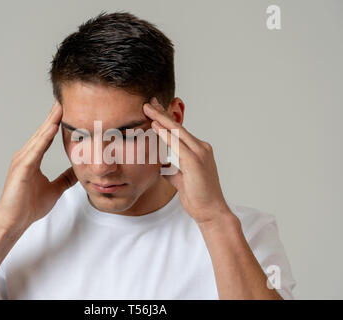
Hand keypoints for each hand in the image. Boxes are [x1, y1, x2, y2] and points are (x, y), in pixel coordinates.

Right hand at [0, 101, 76, 230]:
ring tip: (62, 106)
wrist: (13, 221)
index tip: (69, 108)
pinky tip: (52, 128)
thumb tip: (77, 171)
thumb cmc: (28, 206)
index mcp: (33, 158)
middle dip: (55, 115)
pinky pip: (35, 151)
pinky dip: (43, 138)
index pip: (48, 135)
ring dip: (51, 121)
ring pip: (40, 137)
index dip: (58, 122)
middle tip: (66, 98)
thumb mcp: (54, 189)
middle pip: (43, 131)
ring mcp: (23, 160)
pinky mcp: (22, 168)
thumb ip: (64, 179)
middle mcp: (27, 155)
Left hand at [143, 97, 232, 225]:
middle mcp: (201, 147)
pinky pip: (177, 144)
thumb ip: (172, 168)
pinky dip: (165, 134)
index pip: (179, 131)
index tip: (153, 110)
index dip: (165, 120)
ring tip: (147, 108)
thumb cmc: (197, 196)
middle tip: (148, 102)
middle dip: (161, 113)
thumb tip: (161, 164)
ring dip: (160, 119)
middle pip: (177, 126)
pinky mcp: (195, 161)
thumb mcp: (180, 178)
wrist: (210, 211)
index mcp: (198, 150)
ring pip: (177, 131)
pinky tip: (155, 126)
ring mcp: (200, 153)